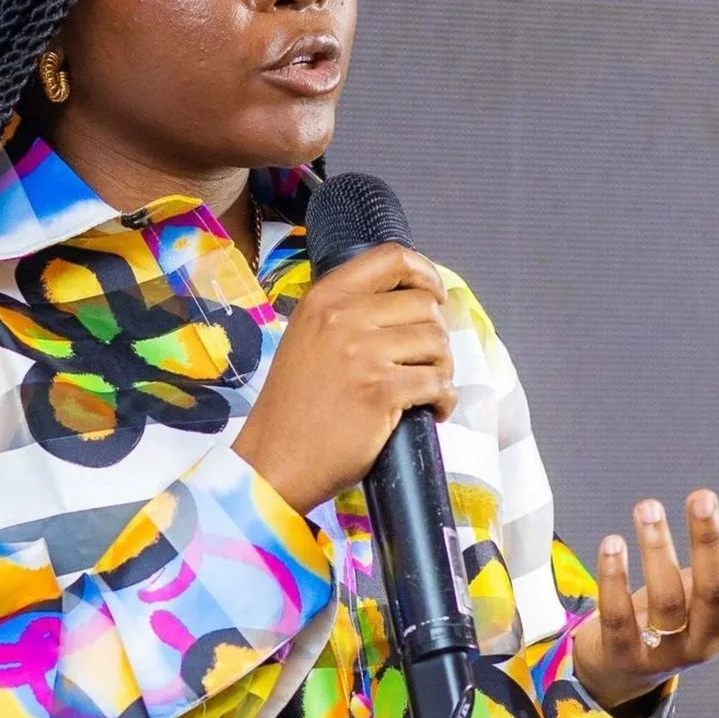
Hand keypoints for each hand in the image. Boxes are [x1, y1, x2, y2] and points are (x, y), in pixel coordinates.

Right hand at [232, 245, 455, 515]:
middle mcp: (344, 317)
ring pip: (437, 342)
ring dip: (442, 368)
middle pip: (425, 305)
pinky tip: (431, 410)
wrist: (274, 460)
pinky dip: (444, 399)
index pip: (393, 258)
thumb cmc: (292, 407)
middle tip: (425, 364)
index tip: (435, 296)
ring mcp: (364, 353)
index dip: (426, 274)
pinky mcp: (382, 391)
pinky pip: (438, 383)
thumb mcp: (307, 338)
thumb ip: (347, 313)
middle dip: (436, 336)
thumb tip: (408, 304)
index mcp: (325, 297)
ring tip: (425, 389)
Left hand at [569, 491, 718, 711]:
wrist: (622, 665)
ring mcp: (663, 652)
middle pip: (712, 593)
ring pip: (666, 599)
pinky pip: (618, 616)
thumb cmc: (681, 614)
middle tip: (703, 497)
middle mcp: (703, 641)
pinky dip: (614, 579)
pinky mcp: (623, 654)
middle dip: (708, 543)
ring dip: (657, 549)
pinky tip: (613, 544)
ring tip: (648, 508)